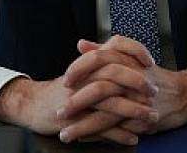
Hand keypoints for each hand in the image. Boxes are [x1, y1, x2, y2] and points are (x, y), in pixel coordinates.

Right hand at [0, 40, 157, 145]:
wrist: (33, 105)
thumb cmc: (61, 89)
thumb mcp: (82, 72)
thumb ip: (102, 63)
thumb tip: (127, 58)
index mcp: (87, 64)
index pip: (114, 48)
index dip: (134, 52)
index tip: (150, 61)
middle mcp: (84, 78)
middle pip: (114, 74)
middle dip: (137, 83)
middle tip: (154, 92)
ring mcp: (79, 100)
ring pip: (110, 103)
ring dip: (134, 111)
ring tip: (151, 118)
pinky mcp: (75, 121)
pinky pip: (101, 129)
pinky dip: (119, 135)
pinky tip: (133, 138)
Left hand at [59, 37, 186, 138]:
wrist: (183, 94)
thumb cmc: (153, 77)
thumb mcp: (130, 59)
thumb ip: (104, 51)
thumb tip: (81, 44)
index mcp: (126, 61)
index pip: (98, 60)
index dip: (79, 70)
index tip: (65, 80)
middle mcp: (131, 79)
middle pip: (100, 88)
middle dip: (76, 102)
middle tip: (59, 111)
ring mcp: (137, 101)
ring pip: (107, 113)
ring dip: (83, 125)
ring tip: (64, 133)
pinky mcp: (142, 119)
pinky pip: (117, 129)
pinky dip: (98, 135)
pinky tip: (83, 139)